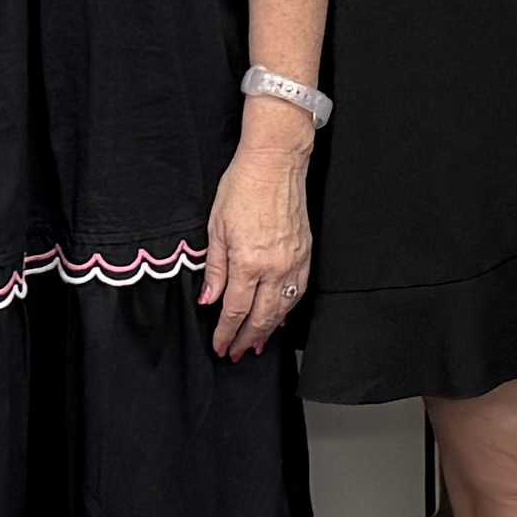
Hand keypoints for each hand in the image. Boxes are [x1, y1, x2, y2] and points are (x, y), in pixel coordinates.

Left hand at [200, 119, 312, 360]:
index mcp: (248, 262)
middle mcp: (274, 267)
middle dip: (247, 339)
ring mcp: (293, 262)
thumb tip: (210, 299)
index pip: (235, 310)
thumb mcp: (216, 228)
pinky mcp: (305, 254)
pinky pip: (298, 291)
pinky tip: (280, 316)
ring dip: (269, 330)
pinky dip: (287, 309)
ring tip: (258, 343)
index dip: (226, 333)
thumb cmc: (242, 188)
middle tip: (237, 353)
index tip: (220, 345)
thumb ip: (215, 268)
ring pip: (283, 308)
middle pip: (261, 317)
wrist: (275, 163)